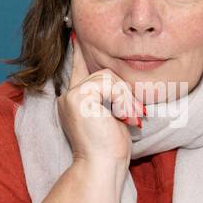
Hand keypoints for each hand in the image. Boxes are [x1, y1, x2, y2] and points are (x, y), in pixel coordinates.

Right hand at [57, 32, 143, 167]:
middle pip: (104, 73)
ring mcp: (71, 96)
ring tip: (127, 120)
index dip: (79, 52)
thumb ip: (111, 98)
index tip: (75, 34)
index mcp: (75, 101)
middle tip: (133, 117)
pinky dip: (122, 100)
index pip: (79, 69)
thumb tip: (120, 80)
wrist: (101, 168)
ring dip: (124, 98)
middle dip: (123, 92)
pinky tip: (122, 118)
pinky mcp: (78, 97)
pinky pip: (109, 84)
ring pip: (108, 76)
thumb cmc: (110, 150)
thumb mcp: (113, 118)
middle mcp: (69, 96)